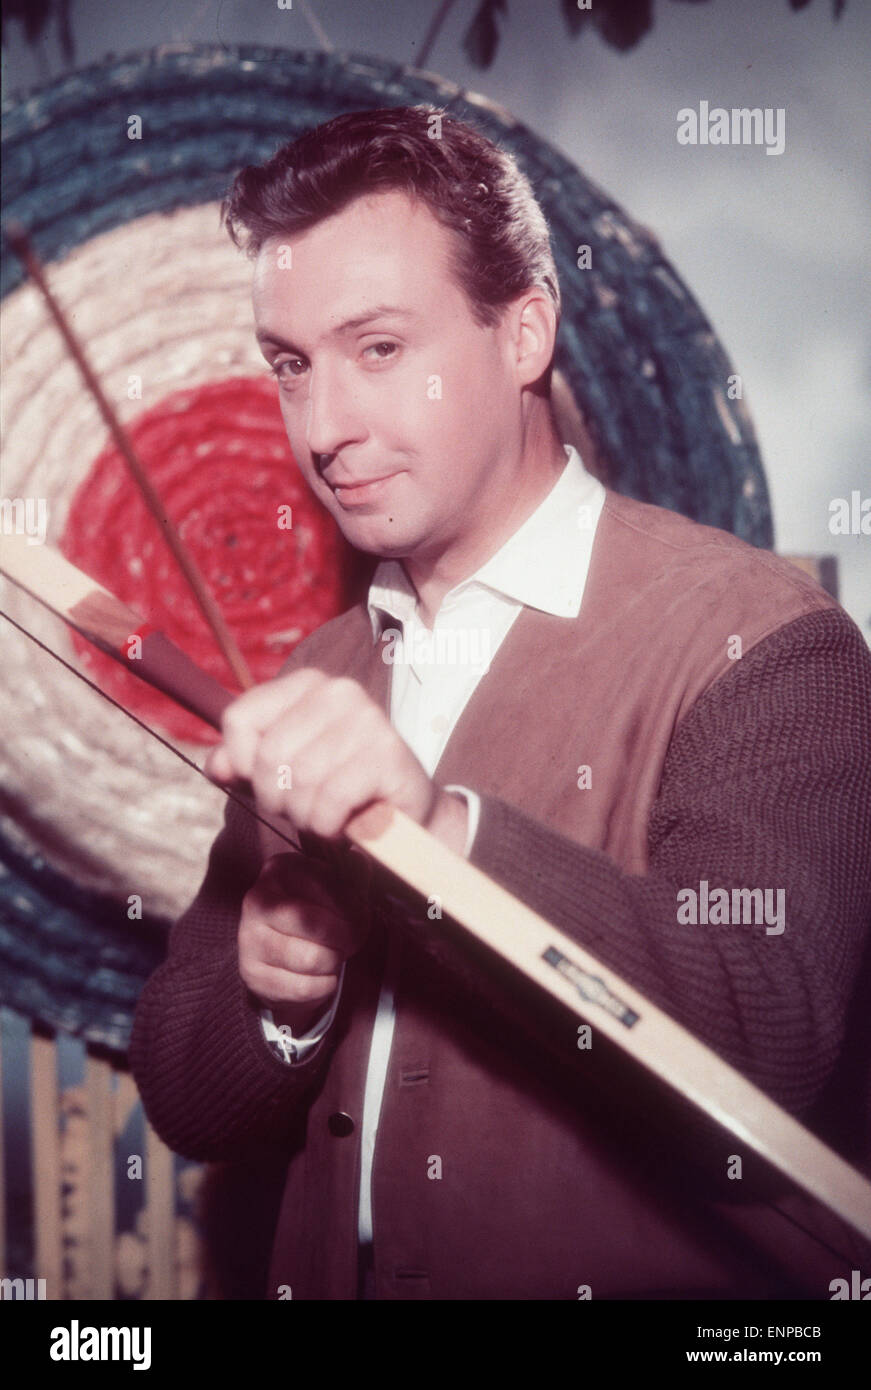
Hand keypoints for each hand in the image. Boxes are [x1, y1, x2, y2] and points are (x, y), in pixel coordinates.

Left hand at [204, 668, 467, 851]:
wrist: (405, 814)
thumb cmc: (339, 788)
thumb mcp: (286, 771)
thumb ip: (246, 763)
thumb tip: (217, 765)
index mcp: (308, 683)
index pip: (240, 718)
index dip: (244, 762)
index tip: (273, 779)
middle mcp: (339, 691)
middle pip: (269, 755)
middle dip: (278, 797)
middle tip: (305, 804)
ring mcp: (367, 719)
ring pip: (299, 781)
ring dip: (306, 815)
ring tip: (327, 813)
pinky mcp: (387, 754)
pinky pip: (329, 801)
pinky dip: (329, 825)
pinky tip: (345, 822)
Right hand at [238, 851, 366, 1025]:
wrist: (280, 953)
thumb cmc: (314, 912)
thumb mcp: (335, 886)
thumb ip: (353, 872)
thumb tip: (360, 860)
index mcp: (280, 870)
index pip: (332, 890)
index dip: (357, 908)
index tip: (361, 915)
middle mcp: (257, 901)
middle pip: (321, 926)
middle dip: (348, 937)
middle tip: (351, 940)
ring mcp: (250, 939)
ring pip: (313, 959)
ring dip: (334, 962)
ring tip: (333, 955)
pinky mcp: (252, 974)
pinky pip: (304, 987)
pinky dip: (323, 985)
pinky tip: (320, 974)